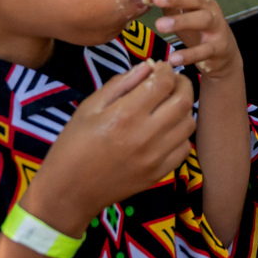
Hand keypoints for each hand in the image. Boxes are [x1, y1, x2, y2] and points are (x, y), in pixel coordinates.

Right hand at [22, 62, 195, 235]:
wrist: (69, 192)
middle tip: (173, 82)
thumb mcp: (89, 107)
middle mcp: (146, 135)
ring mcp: (156, 157)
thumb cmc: (73, 145)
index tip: (161, 68)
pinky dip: (181, 134)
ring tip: (169, 105)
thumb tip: (148, 66)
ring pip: (189, 123)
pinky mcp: (160, 173)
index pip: (163, 82)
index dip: (167, 70)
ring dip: (184, 109)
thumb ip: (121, 83)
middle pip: (184, 100)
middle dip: (182, 84)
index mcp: (125, 115)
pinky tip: (167, 130)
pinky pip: (184, 147)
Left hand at [147, 0, 241, 78]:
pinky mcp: (218, 47)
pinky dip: (190, 55)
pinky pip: (204, 50)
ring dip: (181, 21)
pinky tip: (173, 59)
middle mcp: (210, 7)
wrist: (222, 54)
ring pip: (202, 19)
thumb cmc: (198, 28)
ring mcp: (216, 27)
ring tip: (159, 26)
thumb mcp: (181, 8)